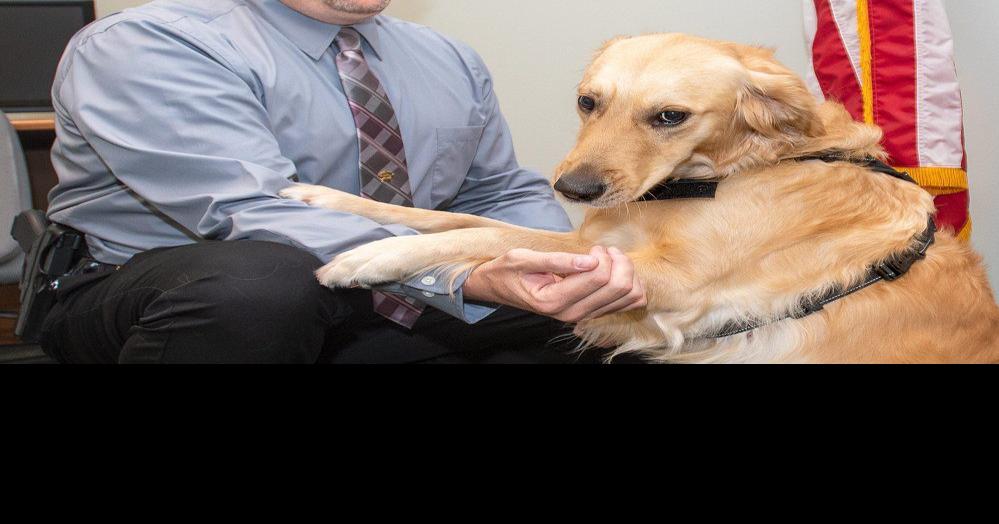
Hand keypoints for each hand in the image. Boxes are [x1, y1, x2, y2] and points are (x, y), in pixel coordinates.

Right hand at [463, 246, 646, 321]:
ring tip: (609, 260)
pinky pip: (627, 304)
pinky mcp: (591, 313)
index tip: (592, 247)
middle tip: (602, 250)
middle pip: (619, 288)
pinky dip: (629, 285)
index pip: (598, 278)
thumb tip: (590, 260)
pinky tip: (614, 271)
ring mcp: (583, 316)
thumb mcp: (524, 258)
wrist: (499, 288)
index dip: (602, 256)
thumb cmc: (508, 271)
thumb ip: (558, 260)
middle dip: (618, 262)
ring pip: (629, 297)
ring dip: (626, 272)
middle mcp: (571, 314)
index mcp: (554, 301)